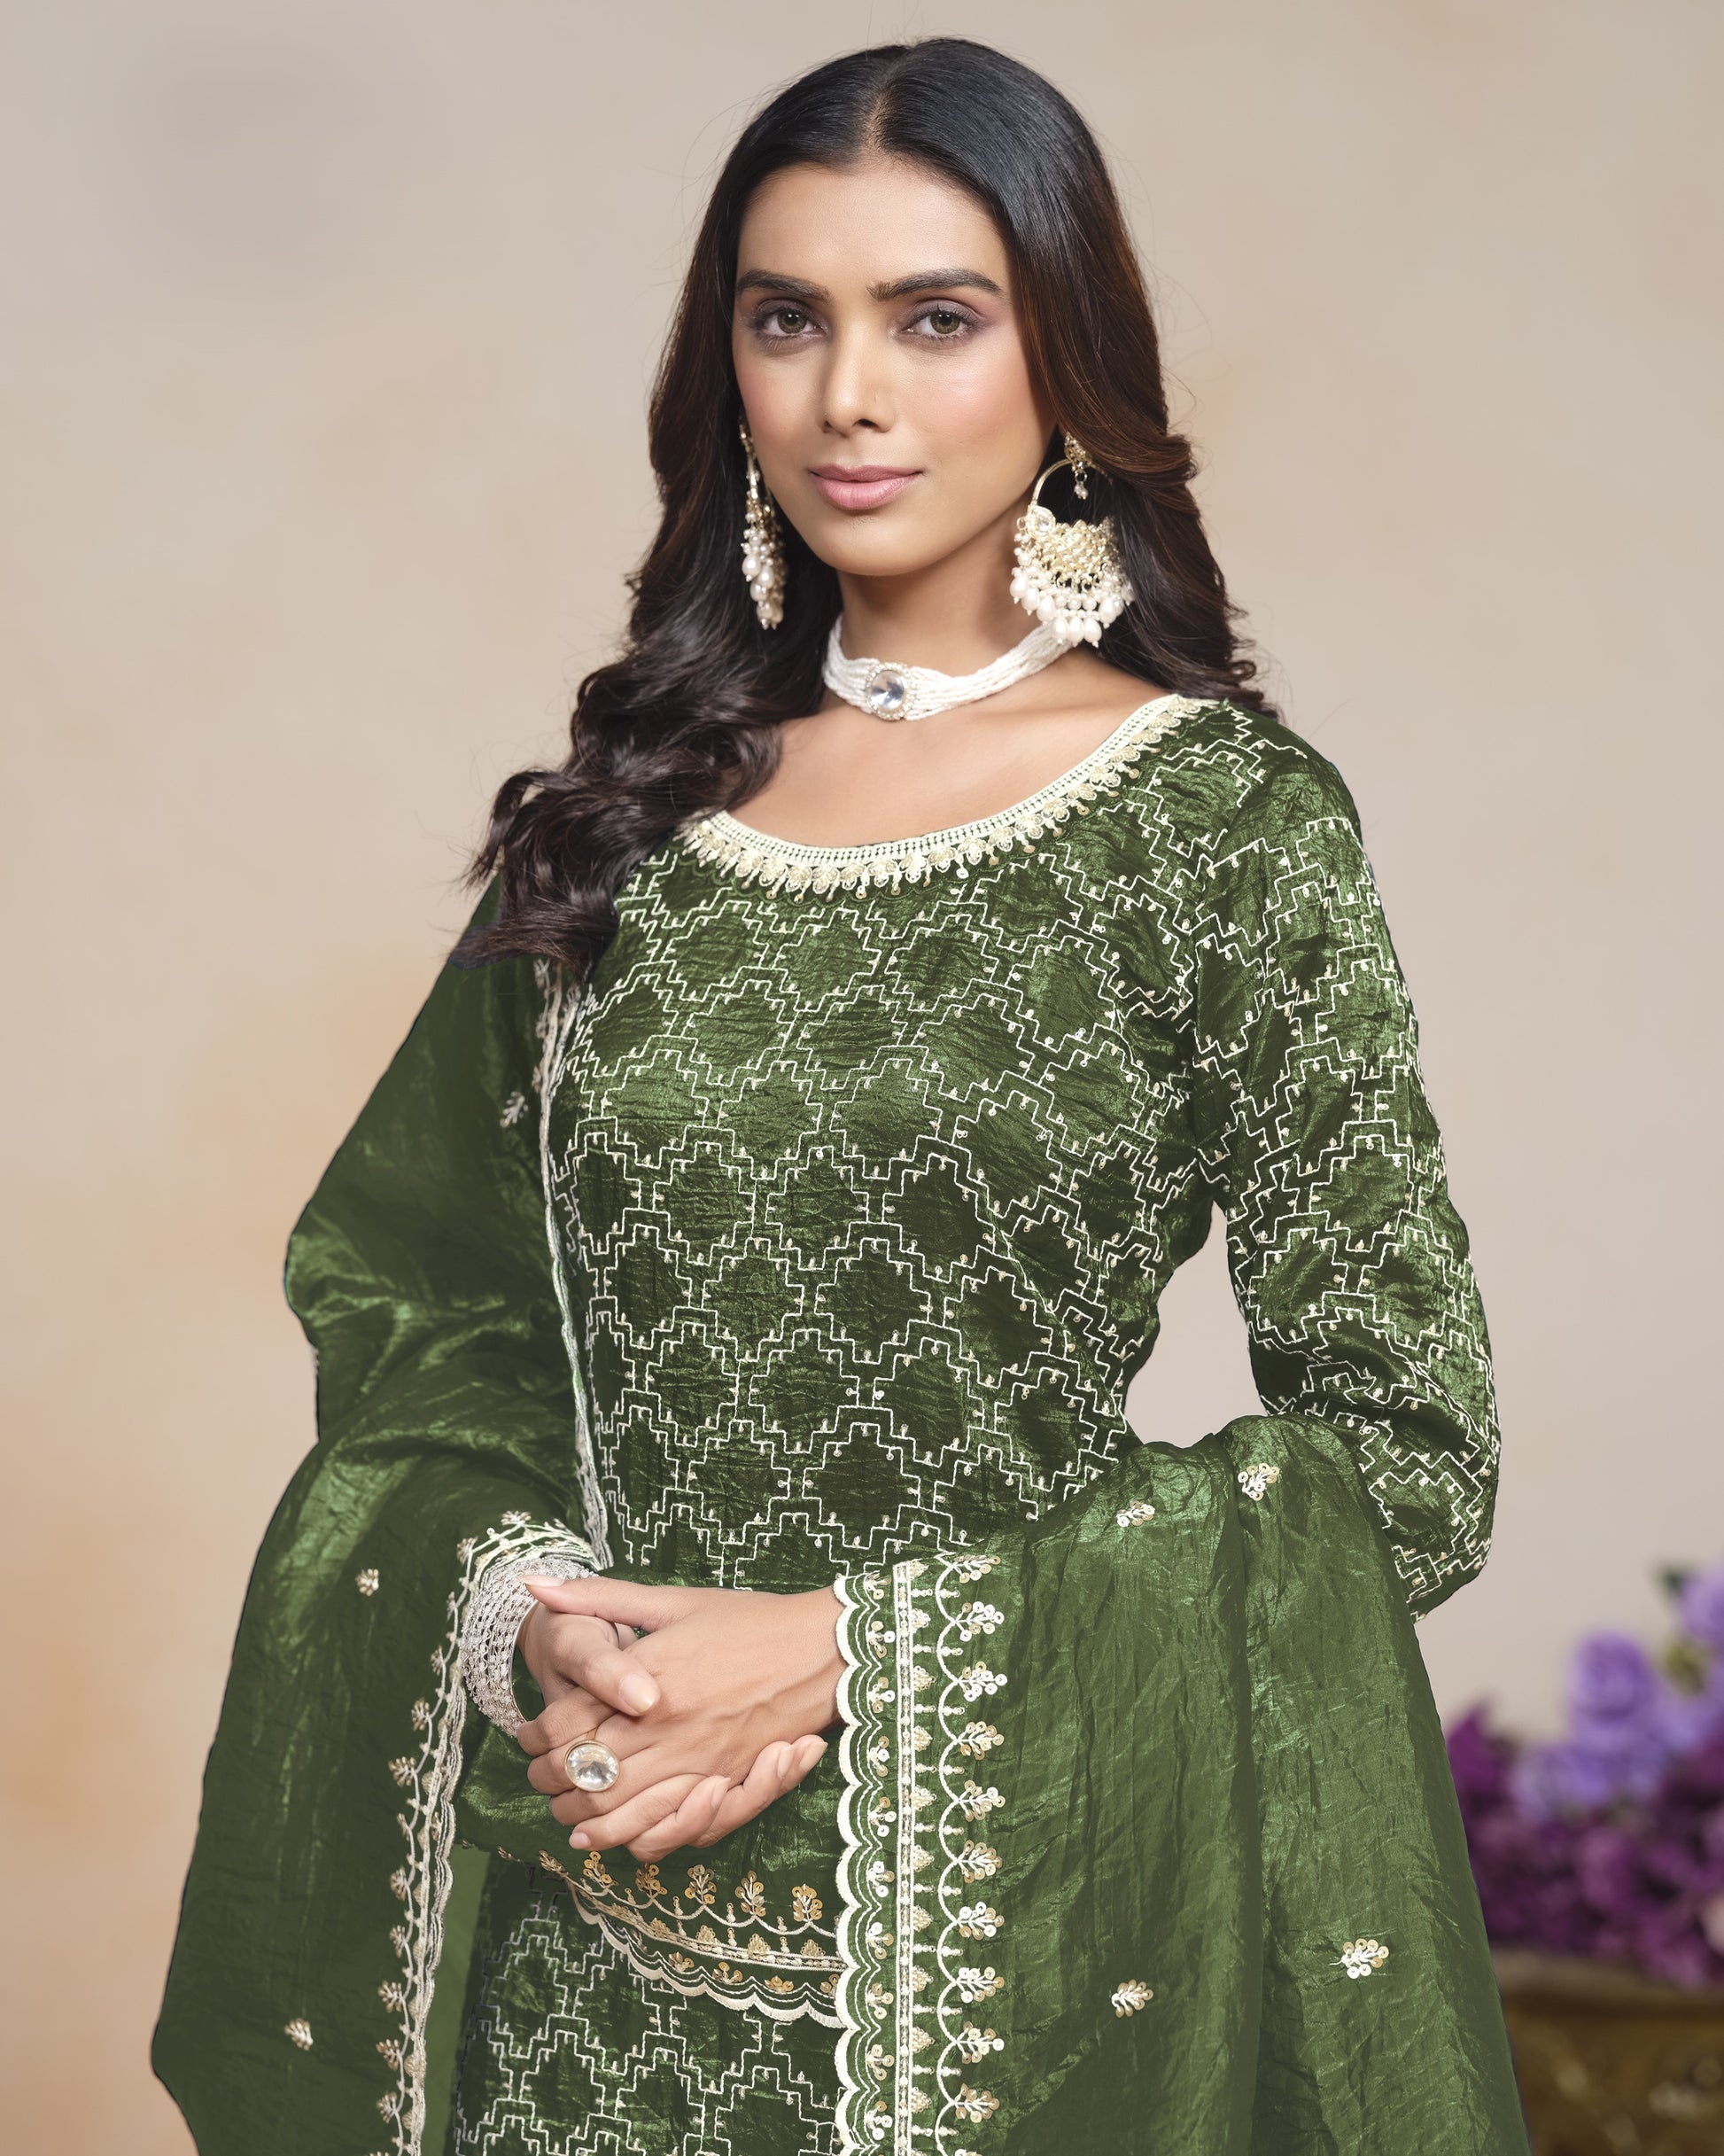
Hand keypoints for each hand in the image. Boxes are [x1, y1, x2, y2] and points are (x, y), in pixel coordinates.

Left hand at [516, 1577, 842, 1861]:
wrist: (820, 1648)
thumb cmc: (747, 1619)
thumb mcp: (672, 1600)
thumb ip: (601, 1597)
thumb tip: (535, 1583)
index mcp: (648, 1680)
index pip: (568, 1723)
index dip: (537, 1736)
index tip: (525, 1736)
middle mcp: (667, 1728)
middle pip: (586, 1772)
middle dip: (550, 1781)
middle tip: (534, 1779)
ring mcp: (697, 1762)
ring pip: (619, 1809)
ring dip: (581, 1817)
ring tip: (562, 1813)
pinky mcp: (724, 1783)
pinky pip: (667, 1826)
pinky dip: (630, 1838)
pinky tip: (608, 1837)